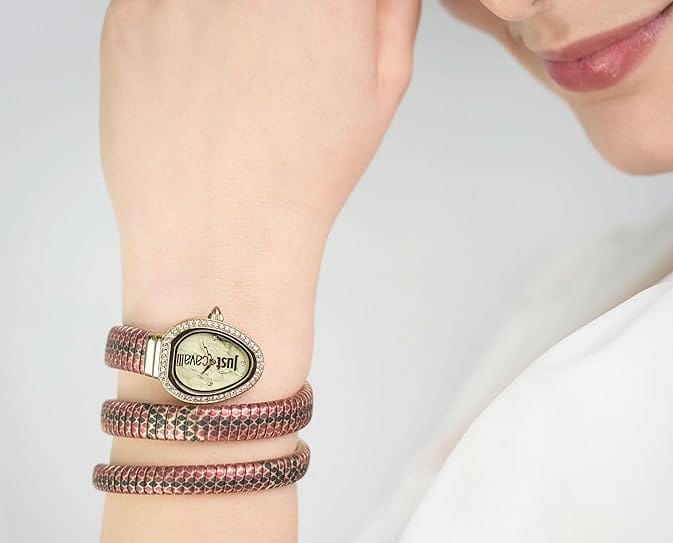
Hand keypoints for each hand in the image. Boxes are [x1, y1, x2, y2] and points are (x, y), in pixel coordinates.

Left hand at [100, 0, 421, 242]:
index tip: (318, 26)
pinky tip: (201, 82)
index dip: (324, 10)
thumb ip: (389, 9)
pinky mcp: (129, 15)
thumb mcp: (382, 88)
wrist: (224, 237)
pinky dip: (183, 29)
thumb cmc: (299, 178)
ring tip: (240, 72)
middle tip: (279, 54)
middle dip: (278, 13)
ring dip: (229, 21)